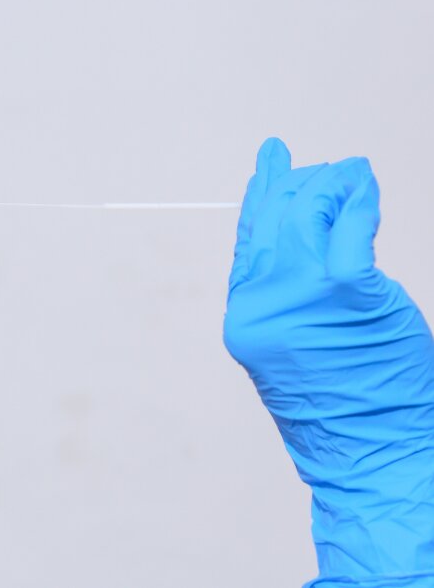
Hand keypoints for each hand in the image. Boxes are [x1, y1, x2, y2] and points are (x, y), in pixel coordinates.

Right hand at [223, 137, 433, 586]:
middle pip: (270, 221)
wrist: (369, 452)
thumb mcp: (296, 348)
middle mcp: (261, 303)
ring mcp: (301, 296)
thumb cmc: (342, 406)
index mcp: (245, 316)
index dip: (258, 197)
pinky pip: (350, 228)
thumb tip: (305, 237)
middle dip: (291, 183)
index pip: (247, 240)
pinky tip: (364, 187)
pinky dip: (359, 201)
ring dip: (330, 186)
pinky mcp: (348, 292)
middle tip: (307, 163)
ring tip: (351, 173)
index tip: (268, 162)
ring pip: (306, 215)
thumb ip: (289, 296)